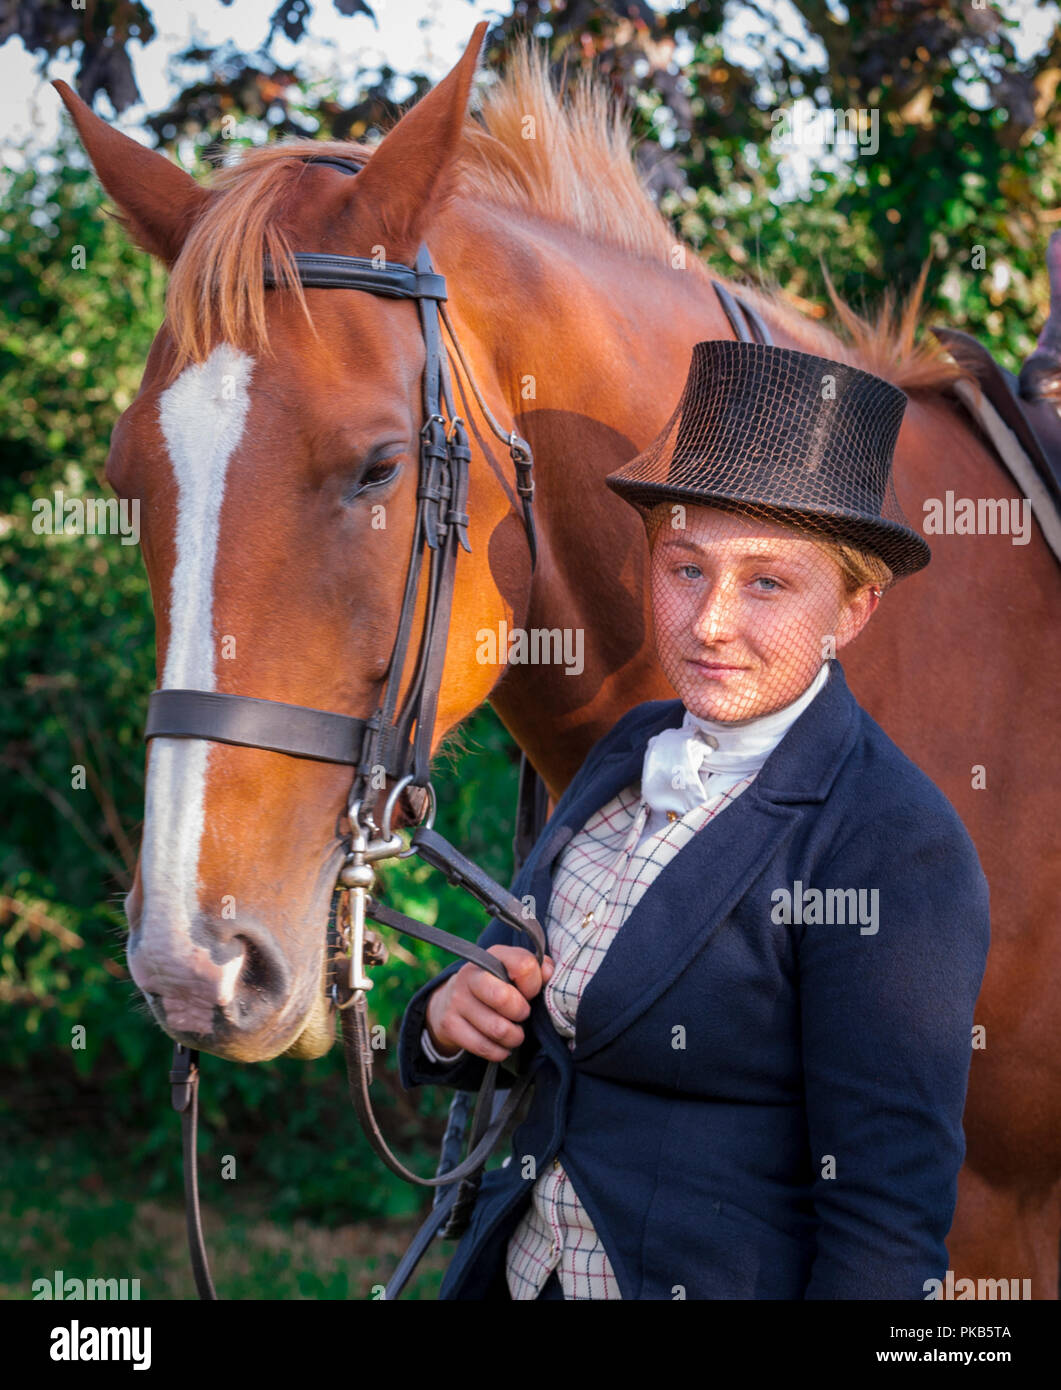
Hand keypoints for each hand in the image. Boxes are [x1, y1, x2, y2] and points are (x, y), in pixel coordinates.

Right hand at [425, 946, 554, 1062]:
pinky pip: (483, 1047)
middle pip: (504, 998)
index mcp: (493, 956)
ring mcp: (457, 999)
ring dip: (514, 1037)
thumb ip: (536, 969)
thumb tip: (548, 972)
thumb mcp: (514, 971)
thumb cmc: (496, 985)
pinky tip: (501, 1046)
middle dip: (521, 1013)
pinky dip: (499, 1052)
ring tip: (514, 1034)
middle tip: (522, 1016)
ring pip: (497, 1029)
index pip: (523, 966)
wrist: (452, 1001)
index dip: (534, 985)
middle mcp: (471, 974)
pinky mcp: (449, 1024)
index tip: (530, 993)